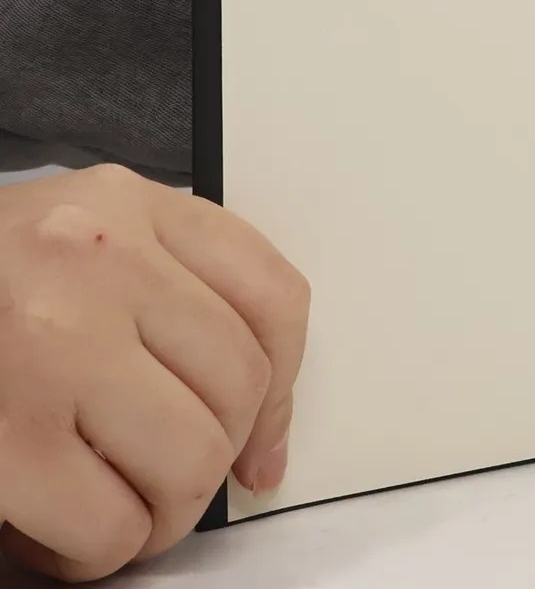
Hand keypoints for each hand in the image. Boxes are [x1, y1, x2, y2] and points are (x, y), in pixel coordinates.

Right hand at [0, 165, 309, 580]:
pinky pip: (107, 527)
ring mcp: (51, 347)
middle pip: (238, 389)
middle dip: (208, 464)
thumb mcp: (68, 242)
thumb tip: (254, 428)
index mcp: (123, 205)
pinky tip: (55, 537)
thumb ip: (157, 292)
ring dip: (157, 516)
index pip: (273, 296)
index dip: (283, 390)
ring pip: (188, 463)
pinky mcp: (5, 439)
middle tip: (159, 489)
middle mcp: (98, 261)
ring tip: (107, 514)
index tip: (263, 445)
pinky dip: (93, 553)